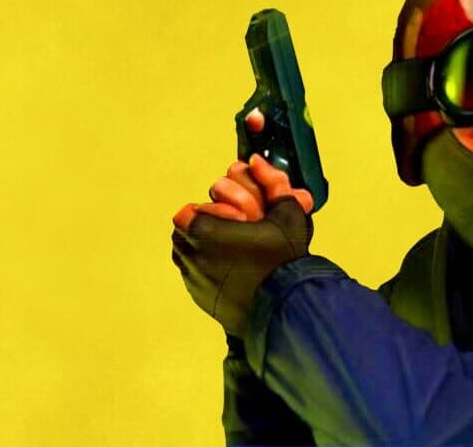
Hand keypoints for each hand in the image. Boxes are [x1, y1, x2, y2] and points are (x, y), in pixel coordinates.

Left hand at [171, 153, 316, 336]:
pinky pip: (193, 275)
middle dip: (206, 225)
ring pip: (185, 252)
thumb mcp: (287, 215)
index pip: (189, 210)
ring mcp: (193, 279)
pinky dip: (206, 268)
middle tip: (234, 231)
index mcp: (205, 230)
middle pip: (185, 229)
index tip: (235, 218)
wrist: (287, 310)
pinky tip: (234, 269)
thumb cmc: (285, 260)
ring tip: (232, 249)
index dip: (212, 210)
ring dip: (203, 245)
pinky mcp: (200, 297)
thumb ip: (272, 182)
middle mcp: (191, 255)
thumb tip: (256, 161)